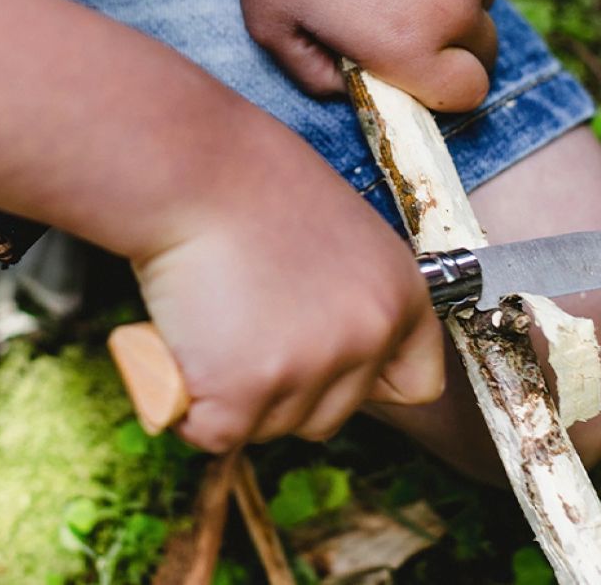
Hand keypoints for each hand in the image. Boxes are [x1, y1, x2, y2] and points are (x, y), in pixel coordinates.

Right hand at [132, 110, 442, 452]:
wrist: (195, 168)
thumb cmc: (254, 184)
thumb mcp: (341, 235)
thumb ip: (351, 297)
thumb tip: (332, 354)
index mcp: (401, 296)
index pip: (418, 385)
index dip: (369, 383)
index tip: (329, 370)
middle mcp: (370, 335)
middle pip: (333, 416)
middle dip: (289, 392)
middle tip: (247, 328)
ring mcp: (312, 366)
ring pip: (271, 427)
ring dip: (236, 396)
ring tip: (214, 320)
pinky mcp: (247, 388)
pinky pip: (214, 432)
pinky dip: (189, 403)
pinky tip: (182, 344)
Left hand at [228, 0, 496, 111]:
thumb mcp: (272, 23)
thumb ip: (314, 78)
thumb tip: (350, 90)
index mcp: (407, 46)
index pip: (466, 98)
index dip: (439, 98)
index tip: (406, 82)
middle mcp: (454, 10)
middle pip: (483, 62)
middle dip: (451, 65)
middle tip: (401, 43)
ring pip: (480, 16)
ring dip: (451, 19)